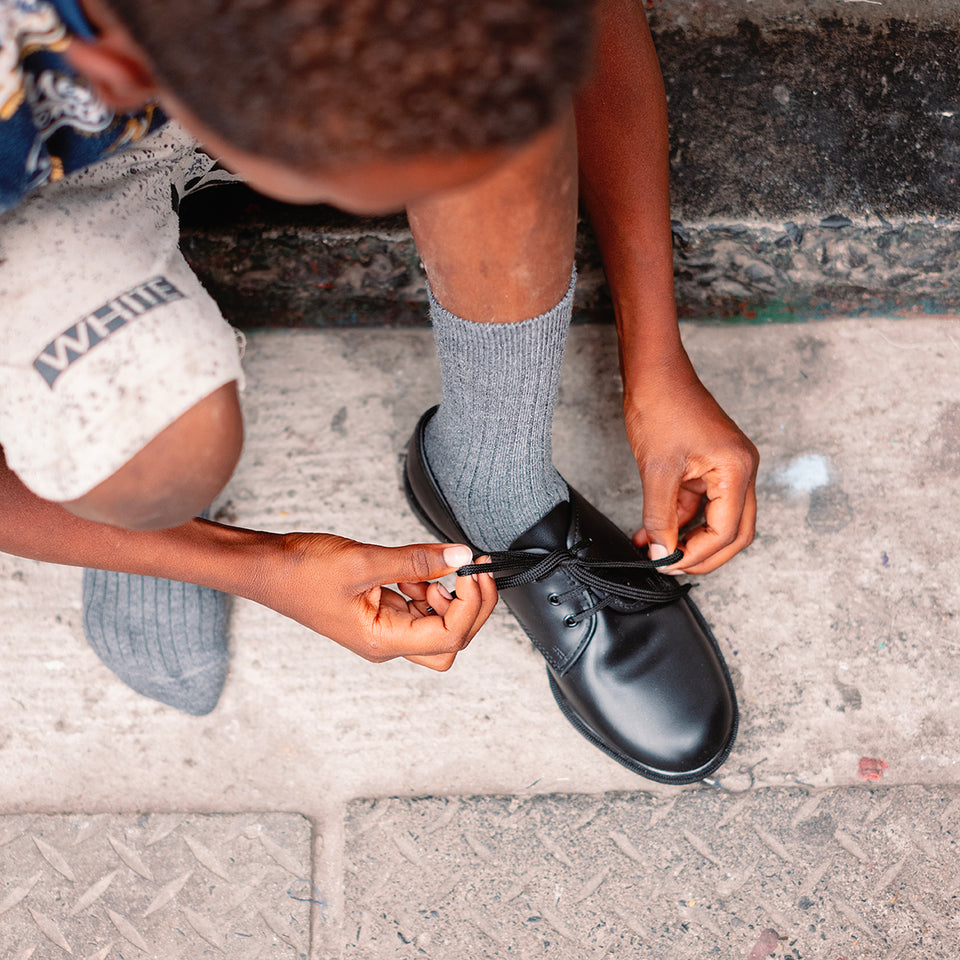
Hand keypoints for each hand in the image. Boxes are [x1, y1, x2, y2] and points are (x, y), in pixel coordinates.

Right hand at [268, 533, 496, 670]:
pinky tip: (416, 568)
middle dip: (470, 607)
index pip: (449, 635)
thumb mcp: (363, 561)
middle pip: (451, 640)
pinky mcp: (381, 611)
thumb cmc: (300, 571)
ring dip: (448, 594)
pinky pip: (420, 606)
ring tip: (430, 565)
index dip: (471, 603)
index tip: (474, 568)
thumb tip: (459, 556)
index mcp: (382, 641)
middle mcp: (387, 642)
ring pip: (438, 624)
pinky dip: (429, 586)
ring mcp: (385, 628)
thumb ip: (416, 561)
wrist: (265, 567)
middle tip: (471, 569)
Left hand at [625, 350, 758, 574]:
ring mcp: (727, 468)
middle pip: (734, 532)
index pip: (727, 531)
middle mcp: (741, 470)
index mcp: (737, 469)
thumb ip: (660, 516)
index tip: (669, 564)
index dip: (698, 555)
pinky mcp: (710, 465)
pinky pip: (701, 503)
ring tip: (654, 548)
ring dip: (687, 537)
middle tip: (671, 566)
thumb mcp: (657, 469)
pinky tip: (653, 529)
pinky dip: (679, 518)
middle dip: (703, 554)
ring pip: (716, 519)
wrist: (654, 371)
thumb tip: (662, 551)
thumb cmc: (662, 405)